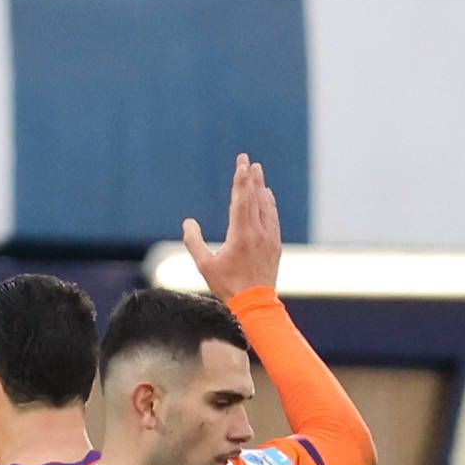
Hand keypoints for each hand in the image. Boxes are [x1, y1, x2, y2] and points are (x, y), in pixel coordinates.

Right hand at [182, 153, 281, 301]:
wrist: (256, 304)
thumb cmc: (227, 285)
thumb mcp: (204, 265)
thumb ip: (194, 241)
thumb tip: (188, 222)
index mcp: (241, 235)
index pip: (241, 200)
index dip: (241, 180)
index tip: (242, 163)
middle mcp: (258, 233)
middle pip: (255, 198)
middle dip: (251, 178)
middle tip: (248, 160)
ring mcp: (269, 239)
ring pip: (266, 207)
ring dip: (261, 188)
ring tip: (258, 172)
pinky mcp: (275, 245)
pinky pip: (273, 218)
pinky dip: (269, 204)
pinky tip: (267, 196)